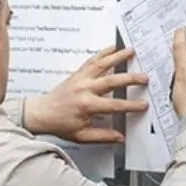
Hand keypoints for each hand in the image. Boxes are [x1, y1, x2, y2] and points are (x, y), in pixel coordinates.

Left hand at [24, 46, 148, 143]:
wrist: (41, 113)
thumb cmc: (60, 124)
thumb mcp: (81, 136)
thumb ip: (103, 136)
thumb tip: (120, 138)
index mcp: (87, 106)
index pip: (115, 105)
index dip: (131, 105)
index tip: (143, 105)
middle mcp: (84, 89)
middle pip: (112, 81)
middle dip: (130, 78)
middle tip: (144, 77)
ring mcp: (81, 79)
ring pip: (102, 65)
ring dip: (117, 57)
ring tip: (131, 51)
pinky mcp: (77, 74)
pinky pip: (92, 60)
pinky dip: (103, 53)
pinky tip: (112, 47)